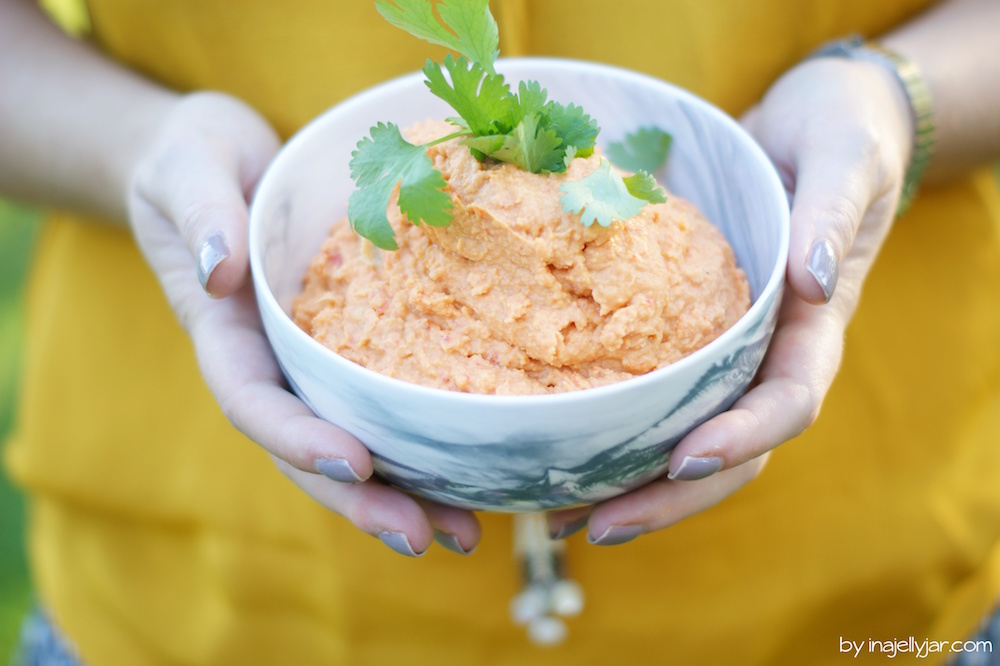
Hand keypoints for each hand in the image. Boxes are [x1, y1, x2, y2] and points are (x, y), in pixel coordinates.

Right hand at [127, 91, 480, 555]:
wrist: (224, 158)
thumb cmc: (197, 158)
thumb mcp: (186, 167)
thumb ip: (197, 210)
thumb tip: (220, 270)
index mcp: (226, 334)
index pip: (252, 399)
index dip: (295, 438)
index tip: (350, 462)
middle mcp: (272, 363)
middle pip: (308, 450)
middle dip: (362, 500)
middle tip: (424, 537)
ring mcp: (313, 361)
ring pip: (354, 440)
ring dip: (406, 492)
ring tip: (469, 532)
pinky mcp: (353, 345)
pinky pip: (386, 399)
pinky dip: (427, 439)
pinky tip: (480, 464)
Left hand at [547, 56, 914, 544]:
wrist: (809, 122)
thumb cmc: (837, 132)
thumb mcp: (846, 155)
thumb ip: (834, 211)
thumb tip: (812, 278)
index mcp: (814, 326)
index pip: (788, 401)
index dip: (743, 437)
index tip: (687, 457)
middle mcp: (769, 352)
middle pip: (733, 450)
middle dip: (672, 495)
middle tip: (601, 523)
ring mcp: (727, 348)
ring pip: (690, 437)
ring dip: (636, 483)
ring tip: (567, 514)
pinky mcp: (686, 331)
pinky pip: (657, 393)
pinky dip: (618, 431)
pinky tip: (564, 450)